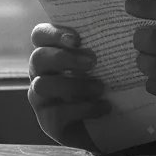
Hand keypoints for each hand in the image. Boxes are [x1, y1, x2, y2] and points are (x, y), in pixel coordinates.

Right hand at [28, 24, 109, 151]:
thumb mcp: (100, 64)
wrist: (103, 126)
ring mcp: (41, 99)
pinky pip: (57, 113)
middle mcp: (40, 74)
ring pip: (43, 86)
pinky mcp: (49, 123)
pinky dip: (84, 108)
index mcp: (51, 53)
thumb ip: (98, 47)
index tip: (76, 39)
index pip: (39, 35)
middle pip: (38, 58)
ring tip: (100, 87)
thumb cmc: (101, 85)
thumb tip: (118, 29)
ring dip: (75, 85)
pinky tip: (104, 107)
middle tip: (93, 61)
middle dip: (64, 58)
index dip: (53, 33)